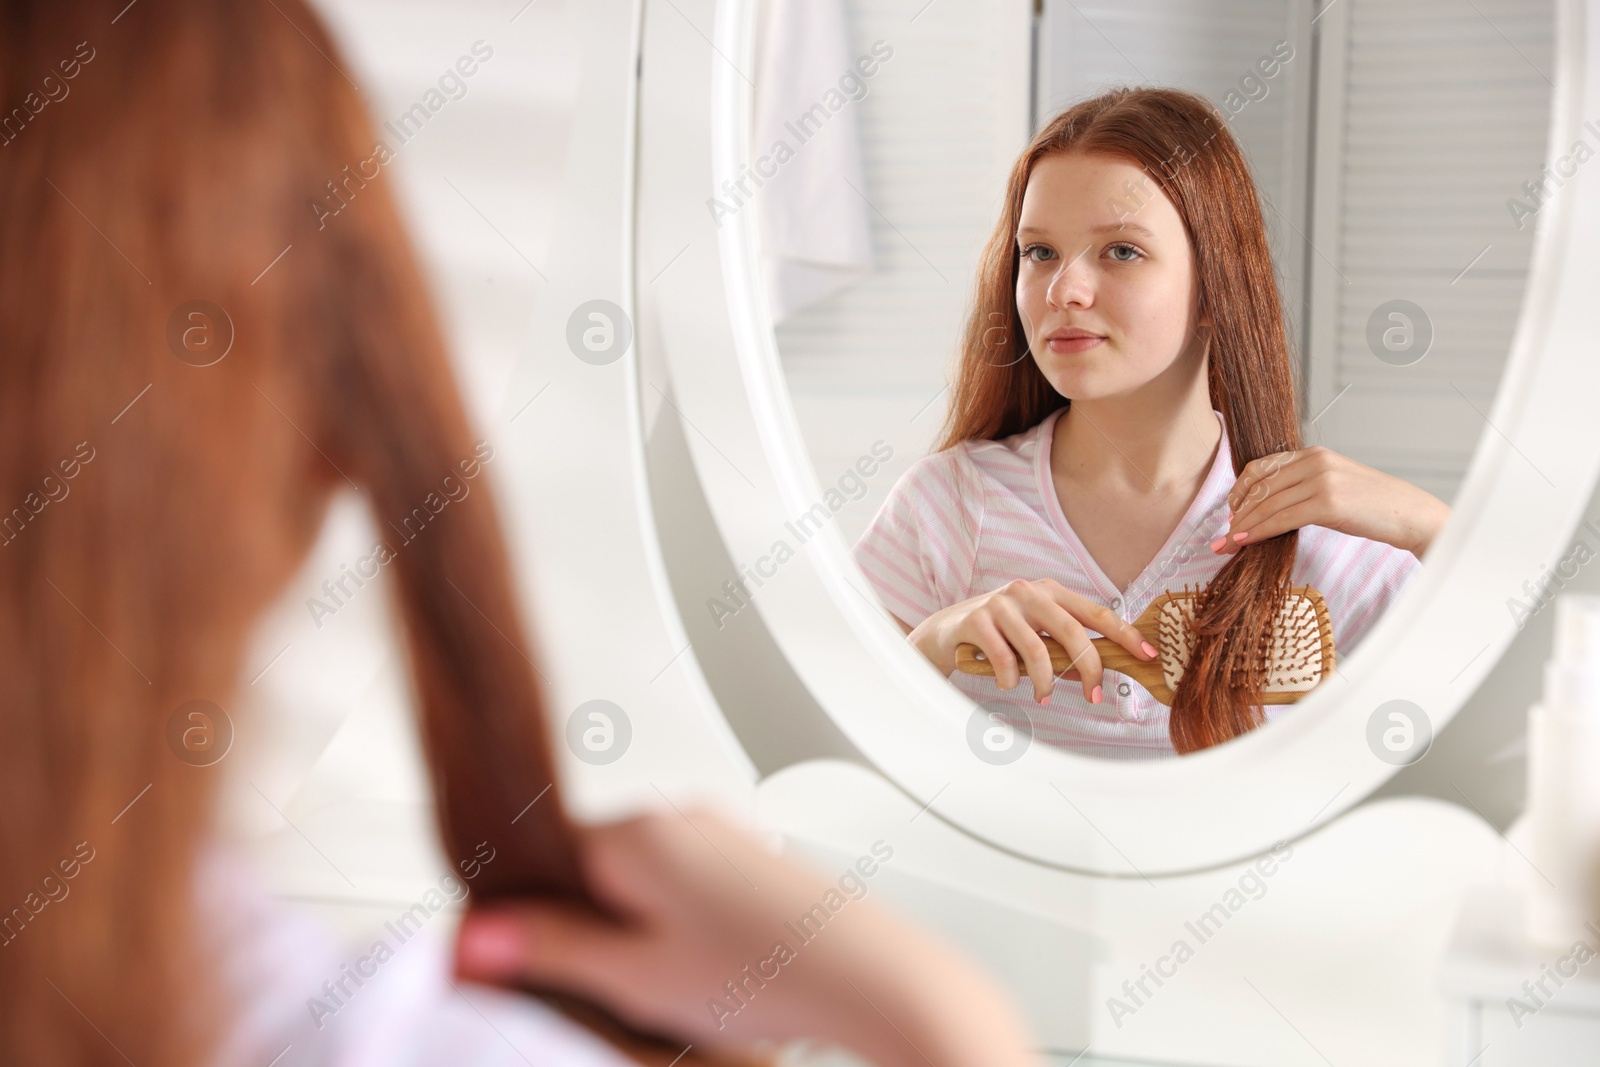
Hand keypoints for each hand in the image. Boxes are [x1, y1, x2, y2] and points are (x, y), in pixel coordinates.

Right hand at [452, 808, 1041, 1066]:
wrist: (871, 972)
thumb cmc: (765, 969)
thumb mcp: (633, 975)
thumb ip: (549, 949)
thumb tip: (474, 934)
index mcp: (634, 831)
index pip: (542, 860)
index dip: (532, 921)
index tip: (535, 966)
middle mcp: (677, 816)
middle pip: (594, 868)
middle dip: (592, 928)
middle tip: (617, 989)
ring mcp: (720, 832)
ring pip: (644, 880)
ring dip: (640, 930)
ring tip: (676, 988)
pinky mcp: (752, 857)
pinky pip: (689, 886)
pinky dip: (683, 926)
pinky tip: (712, 972)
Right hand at [906, 578, 1156, 704]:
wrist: (947, 631)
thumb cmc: (1000, 635)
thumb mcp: (1035, 635)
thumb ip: (1063, 647)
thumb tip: (1097, 673)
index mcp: (1050, 591)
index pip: (1096, 613)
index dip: (1125, 634)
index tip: (1148, 654)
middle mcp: (1028, 591)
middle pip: (1072, 631)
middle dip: (1089, 669)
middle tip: (1094, 697)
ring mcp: (1001, 603)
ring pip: (1038, 650)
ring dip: (1045, 683)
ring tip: (1043, 697)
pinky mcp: (977, 620)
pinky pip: (1005, 659)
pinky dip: (1011, 681)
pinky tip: (1008, 685)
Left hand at [1214, 445, 1449, 559]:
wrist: (1410, 515)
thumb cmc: (1372, 506)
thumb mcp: (1334, 485)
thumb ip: (1302, 486)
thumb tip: (1266, 506)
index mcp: (1313, 453)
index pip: (1262, 468)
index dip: (1239, 490)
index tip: (1230, 511)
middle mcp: (1315, 461)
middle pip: (1260, 487)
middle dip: (1237, 513)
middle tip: (1222, 535)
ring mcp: (1321, 480)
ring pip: (1268, 504)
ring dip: (1244, 526)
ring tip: (1228, 543)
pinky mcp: (1328, 503)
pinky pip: (1281, 519)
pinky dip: (1259, 531)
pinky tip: (1246, 542)